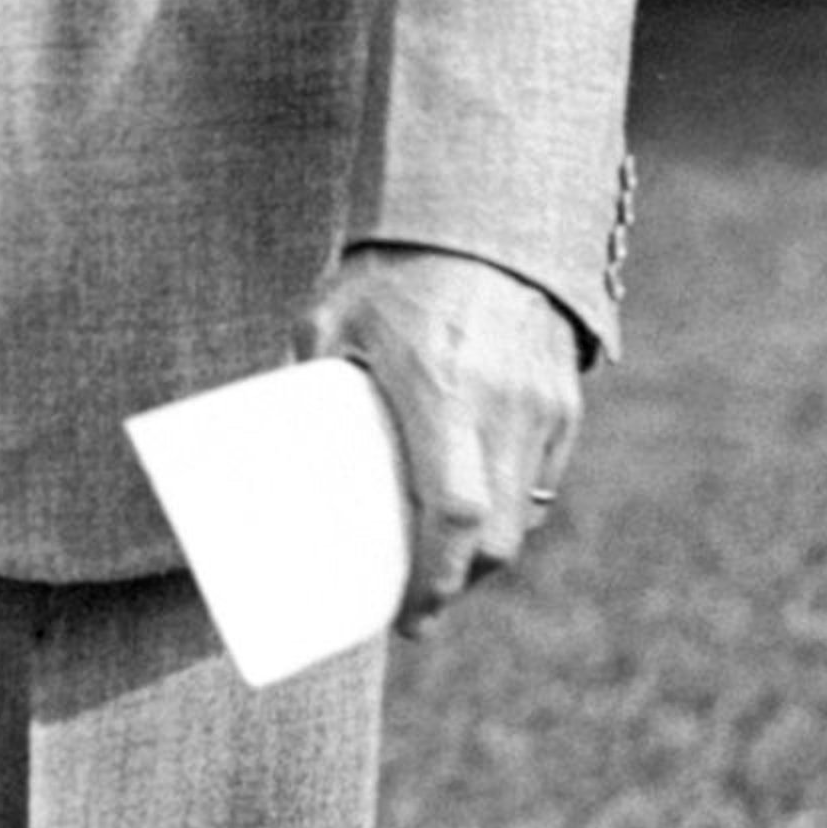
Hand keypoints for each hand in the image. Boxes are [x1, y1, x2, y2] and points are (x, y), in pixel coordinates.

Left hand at [313, 245, 584, 626]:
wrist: (487, 211)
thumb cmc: (394, 267)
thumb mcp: (333, 318)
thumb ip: (303, 379)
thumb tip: (260, 445)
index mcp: (441, 389)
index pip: (453, 513)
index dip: (435, 578)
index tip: (410, 616)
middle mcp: (503, 404)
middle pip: (498, 535)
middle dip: (461, 583)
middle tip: (419, 604)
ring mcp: (543, 403)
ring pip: (525, 513)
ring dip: (489, 553)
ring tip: (446, 566)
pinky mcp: (565, 396)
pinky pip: (544, 477)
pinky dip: (515, 508)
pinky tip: (483, 516)